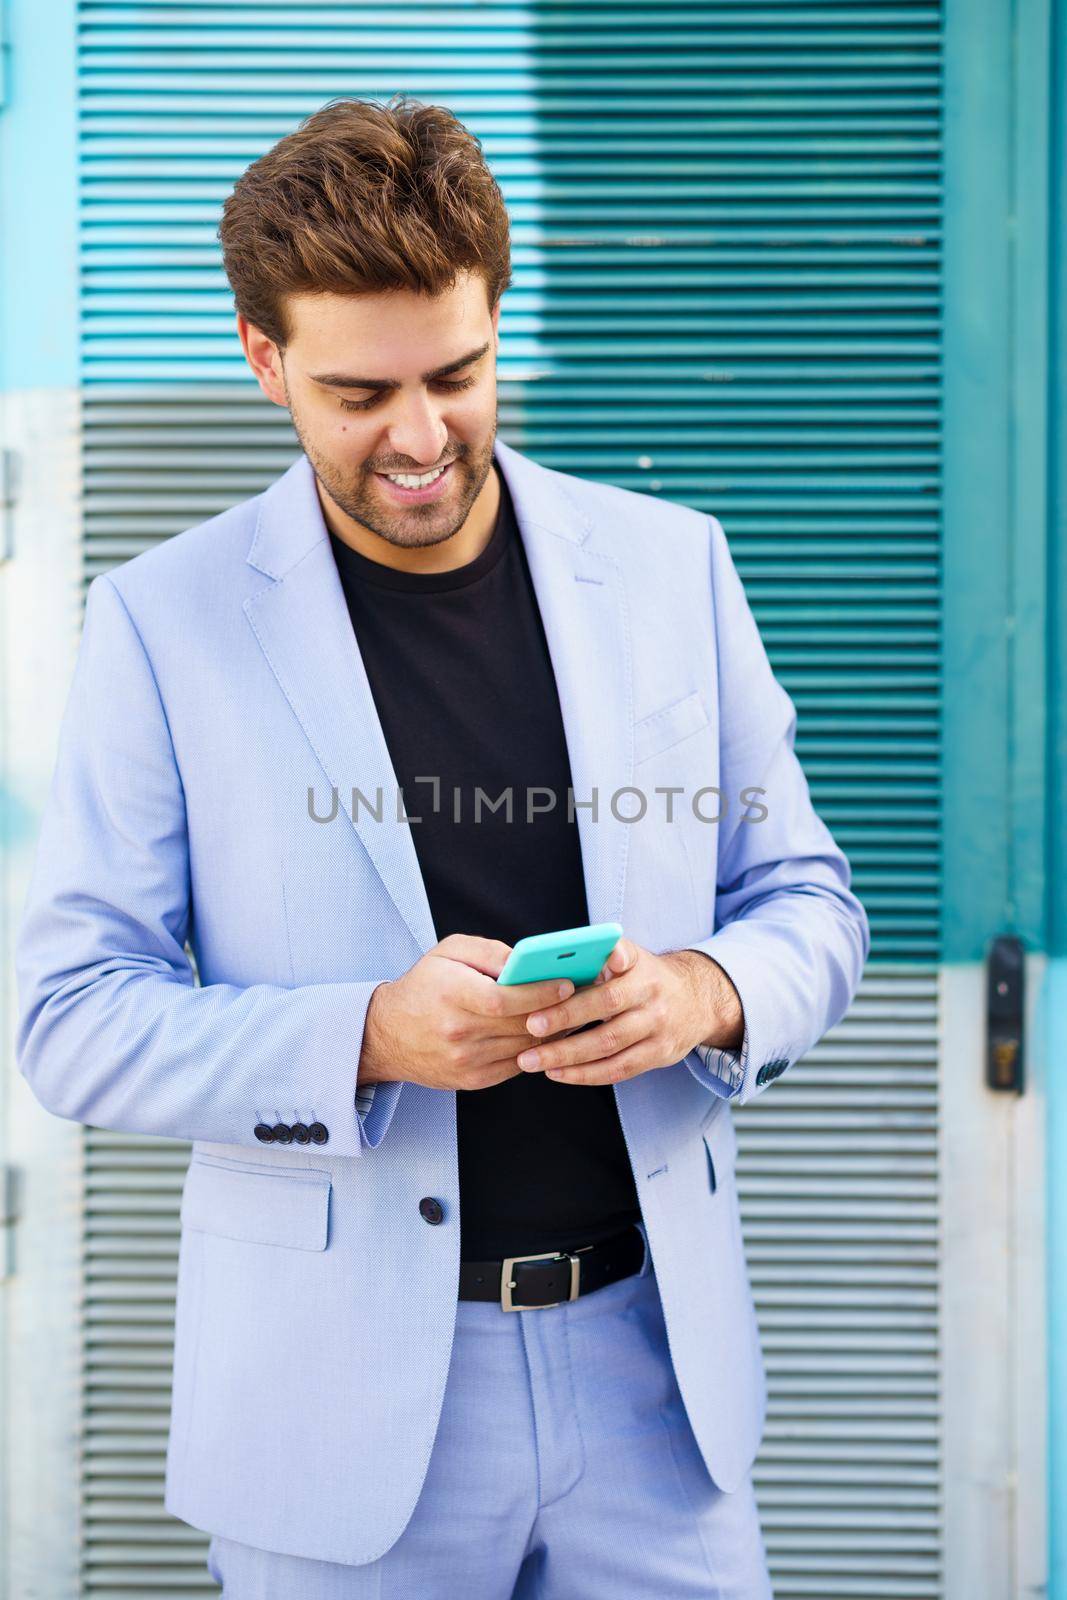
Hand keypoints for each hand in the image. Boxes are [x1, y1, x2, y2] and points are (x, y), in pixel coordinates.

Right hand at [358, 934, 580, 1091]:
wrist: (387, 1036)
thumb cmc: (423, 986)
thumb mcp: (448, 952)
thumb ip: (489, 952)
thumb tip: (528, 962)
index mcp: (451, 995)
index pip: (505, 999)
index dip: (540, 993)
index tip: (566, 983)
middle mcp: (458, 1032)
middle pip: (520, 1025)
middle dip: (556, 1011)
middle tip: (582, 996)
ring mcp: (466, 1061)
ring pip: (525, 1048)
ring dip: (552, 1032)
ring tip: (571, 1013)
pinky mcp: (472, 1081)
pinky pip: (516, 1065)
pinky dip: (536, 1050)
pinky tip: (548, 1034)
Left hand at [513, 937, 743, 1086]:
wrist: (698, 1000)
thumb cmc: (647, 976)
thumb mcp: (633, 956)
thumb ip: (602, 955)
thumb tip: (560, 959)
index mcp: (642, 971)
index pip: (613, 980)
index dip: (588, 988)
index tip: (548, 998)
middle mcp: (653, 1001)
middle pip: (606, 1016)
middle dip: (564, 1023)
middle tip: (529, 1028)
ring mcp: (659, 1032)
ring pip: (609, 1049)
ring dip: (567, 1057)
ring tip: (531, 1060)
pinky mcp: (659, 1056)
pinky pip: (618, 1070)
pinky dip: (585, 1074)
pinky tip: (557, 1073)